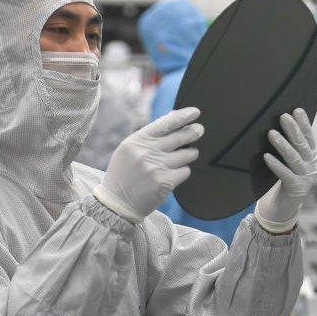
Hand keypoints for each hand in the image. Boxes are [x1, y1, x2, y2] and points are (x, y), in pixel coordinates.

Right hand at [94, 107, 202, 222]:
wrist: (117, 203)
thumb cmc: (124, 173)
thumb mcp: (129, 149)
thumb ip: (149, 135)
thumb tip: (173, 118)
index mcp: (137, 140)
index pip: (165, 123)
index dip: (183, 116)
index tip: (195, 112)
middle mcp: (147, 152)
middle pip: (181, 136)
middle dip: (194, 132)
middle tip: (199, 130)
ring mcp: (157, 167)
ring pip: (187, 154)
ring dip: (188, 155)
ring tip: (180, 158)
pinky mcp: (166, 182)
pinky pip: (185, 171)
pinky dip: (182, 172)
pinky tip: (172, 175)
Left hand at [255, 109, 316, 233]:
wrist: (287, 204)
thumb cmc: (287, 177)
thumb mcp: (293, 161)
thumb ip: (292, 146)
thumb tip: (282, 122)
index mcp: (312, 156)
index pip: (309, 137)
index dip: (304, 124)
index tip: (297, 110)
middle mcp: (311, 165)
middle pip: (302, 145)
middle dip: (293, 130)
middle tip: (283, 116)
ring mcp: (305, 177)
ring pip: (293, 158)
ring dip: (282, 145)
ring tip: (271, 133)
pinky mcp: (296, 188)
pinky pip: (284, 174)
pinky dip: (275, 164)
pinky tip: (266, 156)